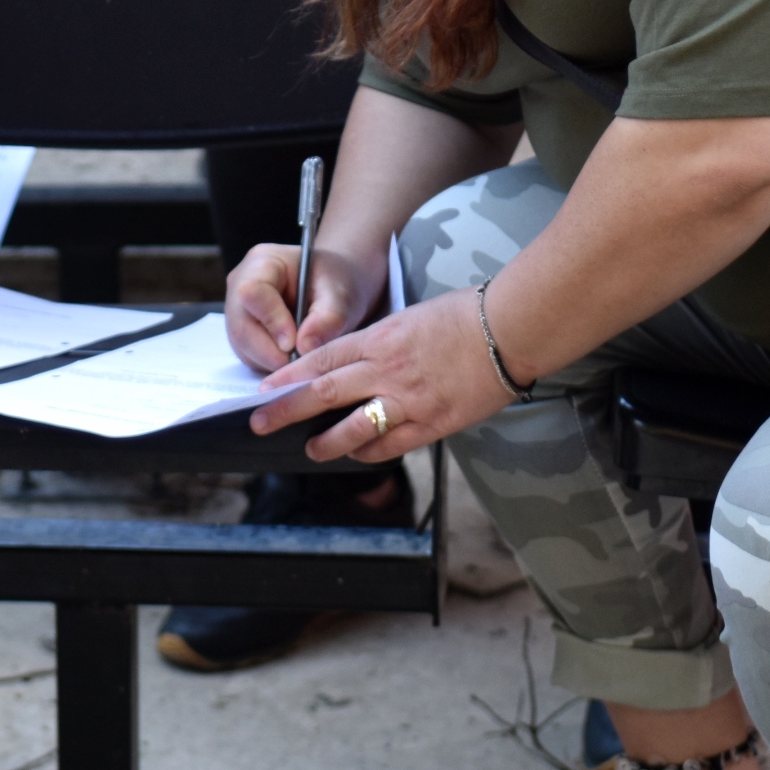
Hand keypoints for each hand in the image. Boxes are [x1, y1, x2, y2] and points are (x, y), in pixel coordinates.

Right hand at [224, 240, 379, 368]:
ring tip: (304, 356)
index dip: (271, 321)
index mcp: (263, 263)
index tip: (295, 343)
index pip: (252, 293)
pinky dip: (273, 365)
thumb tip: (305, 346)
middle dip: (272, 351)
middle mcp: (240, 286)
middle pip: (242, 326)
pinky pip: (250, 358)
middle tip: (303, 362)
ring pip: (244, 347)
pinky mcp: (242, 336)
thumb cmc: (334, 284)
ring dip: (273, 361)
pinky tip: (296, 357)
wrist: (331, 290)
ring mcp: (237, 313)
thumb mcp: (341, 295)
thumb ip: (328, 318)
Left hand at [247, 289, 512, 463]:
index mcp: (380, 338)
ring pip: (353, 428)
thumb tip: (358, 362)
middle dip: (286, 409)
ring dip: (326, 443)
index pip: (321, 359)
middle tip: (260, 422)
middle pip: (323, 393)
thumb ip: (382, 341)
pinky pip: (391, 445)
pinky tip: (359, 454)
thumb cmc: (466, 315)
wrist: (510, 329)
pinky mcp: (433, 423)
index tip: (267, 388)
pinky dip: (370, 452)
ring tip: (311, 449)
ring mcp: (408, 400)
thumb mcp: (411, 317)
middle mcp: (386, 370)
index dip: (289, 376)